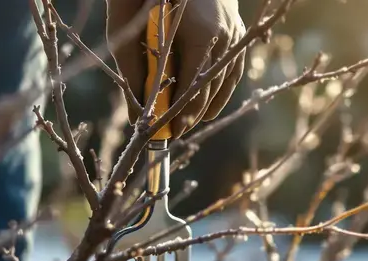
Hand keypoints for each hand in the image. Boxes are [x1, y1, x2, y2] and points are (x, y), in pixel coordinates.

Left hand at [106, 0, 246, 137]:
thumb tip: (135, 112)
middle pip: (209, 86)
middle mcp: (223, 36)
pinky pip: (233, 67)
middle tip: (176, 132)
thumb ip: (133, 67)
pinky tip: (210, 104)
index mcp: (200, 33)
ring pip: (224, 79)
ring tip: (191, 122)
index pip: (193, 86)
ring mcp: (234, 33)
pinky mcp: (237, 30)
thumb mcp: (130, 22)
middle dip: (193, 113)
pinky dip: (222, 88)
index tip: (171, 132)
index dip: (183, 113)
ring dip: (209, 104)